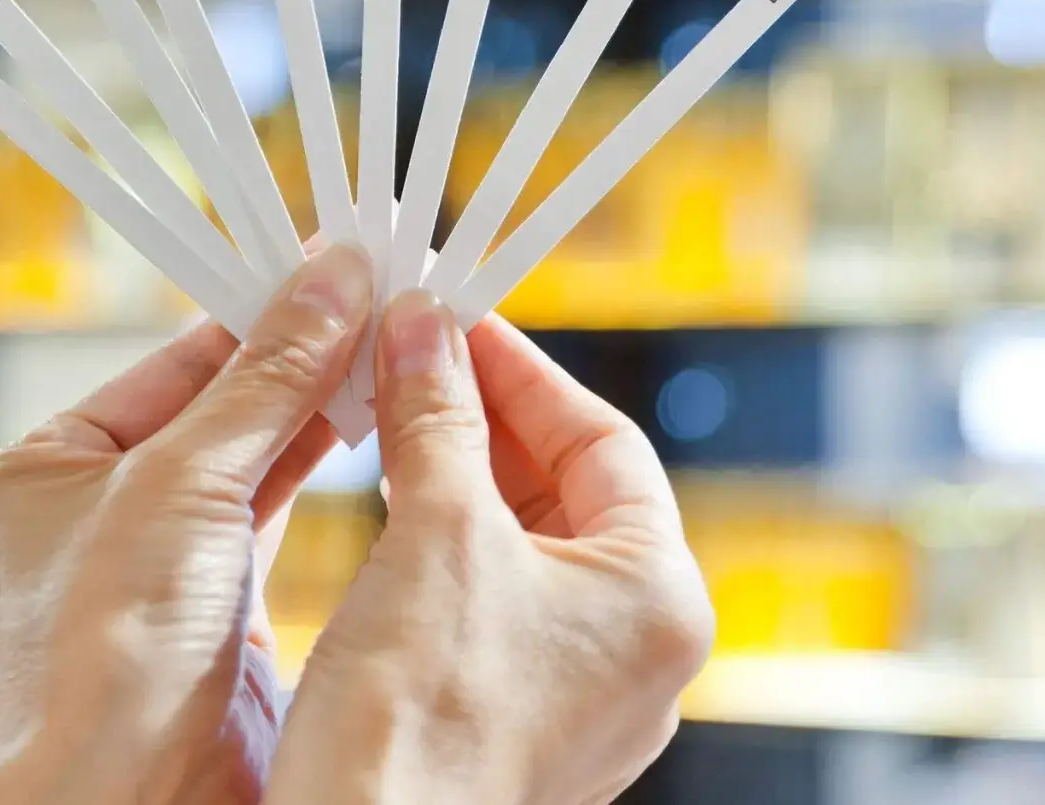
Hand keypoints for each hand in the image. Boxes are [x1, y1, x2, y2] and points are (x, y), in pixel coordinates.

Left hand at [0, 246, 374, 804]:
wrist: (125, 802)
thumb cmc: (106, 649)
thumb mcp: (185, 481)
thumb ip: (265, 378)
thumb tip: (329, 278)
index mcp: (42, 471)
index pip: (166, 365)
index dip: (252, 313)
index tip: (329, 266)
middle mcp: (91, 520)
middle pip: (213, 413)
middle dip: (295, 362)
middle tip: (379, 297)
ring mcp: (155, 579)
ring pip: (250, 470)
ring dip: (317, 414)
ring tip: (390, 348)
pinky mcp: (216, 627)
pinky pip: (275, 529)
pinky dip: (324, 480)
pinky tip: (374, 428)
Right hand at [268, 294, 713, 804]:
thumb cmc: (421, 721)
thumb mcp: (433, 531)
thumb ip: (434, 415)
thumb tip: (424, 326)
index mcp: (660, 599)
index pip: (604, 440)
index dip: (522, 370)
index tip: (452, 320)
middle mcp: (639, 652)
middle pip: (568, 490)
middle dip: (483, 418)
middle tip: (410, 355)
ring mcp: (581, 697)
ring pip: (525, 546)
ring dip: (456, 473)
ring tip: (388, 413)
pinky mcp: (517, 724)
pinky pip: (494, 603)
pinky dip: (445, 542)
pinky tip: (385, 504)